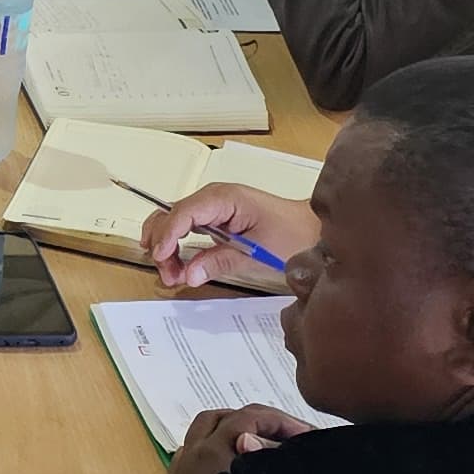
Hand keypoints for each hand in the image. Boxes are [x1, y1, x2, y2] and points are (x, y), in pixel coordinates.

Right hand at [141, 183, 319, 290]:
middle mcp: (214, 198)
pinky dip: (176, 246)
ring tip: (172, 274)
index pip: (184, 212)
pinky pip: (186, 228)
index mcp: (225, 198)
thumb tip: (189, 274)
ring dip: (167, 247)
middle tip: (168, 275)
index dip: (168, 235)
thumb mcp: (257, 253)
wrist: (313, 229)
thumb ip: (220, 262)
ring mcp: (213, 207)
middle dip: (162, 245)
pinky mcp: (215, 219)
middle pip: (172, 216)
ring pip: (173, 222)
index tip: (160, 257)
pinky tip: (177, 264)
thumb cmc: (293, 234)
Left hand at [166, 401, 311, 473]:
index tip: (307, 436)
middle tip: (289, 435)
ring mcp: (181, 469)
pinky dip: (217, 448)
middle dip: (259, 420)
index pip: (250, 418)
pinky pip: (194, 452)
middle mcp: (193, 454)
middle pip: (225, 418)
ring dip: (235, 430)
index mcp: (213, 452)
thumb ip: (268, 463)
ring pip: (205, 432)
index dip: (282, 421)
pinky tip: (237, 467)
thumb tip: (282, 445)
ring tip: (265, 445)